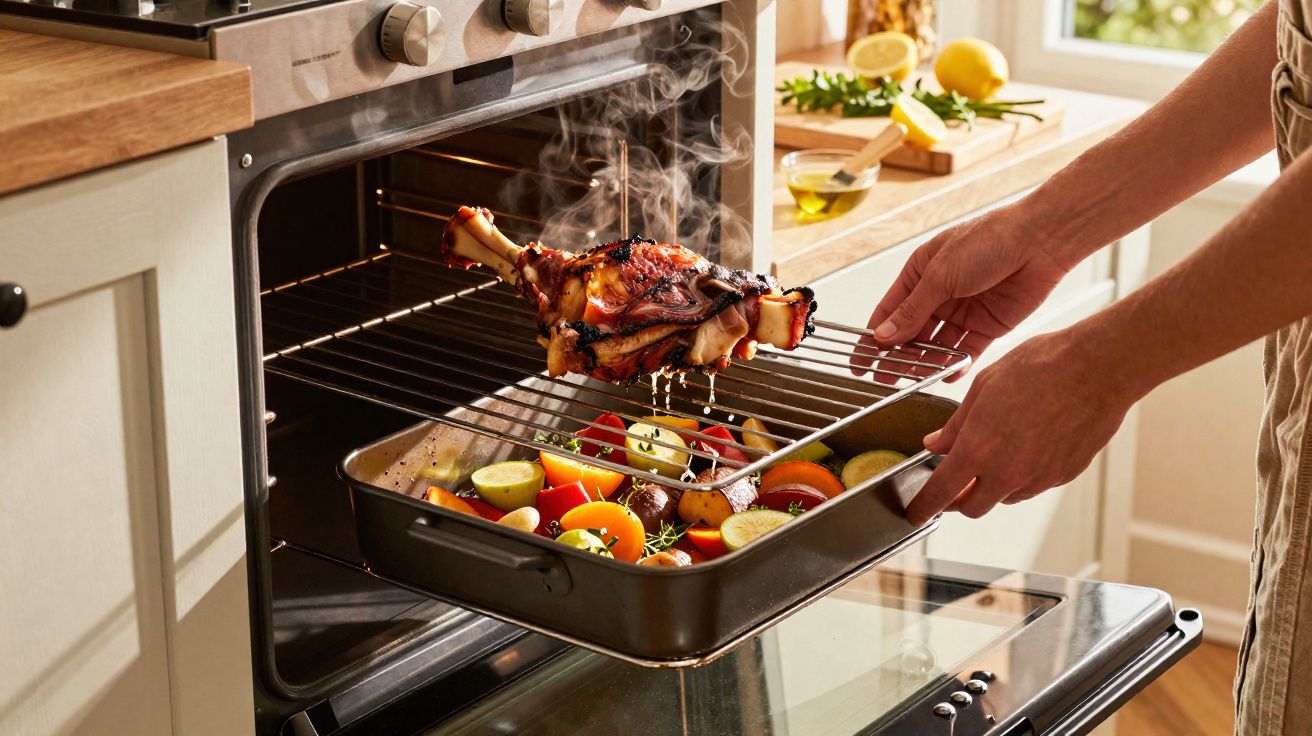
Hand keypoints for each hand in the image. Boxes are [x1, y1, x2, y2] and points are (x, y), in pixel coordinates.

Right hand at [851, 202, 1068, 380]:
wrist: (1041, 240)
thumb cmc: (988, 241)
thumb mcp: (940, 276)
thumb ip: (912, 311)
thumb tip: (882, 337)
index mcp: (921, 272)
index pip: (889, 311)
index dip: (873, 337)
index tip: (860, 362)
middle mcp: (939, 293)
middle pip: (911, 332)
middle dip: (896, 356)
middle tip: (883, 379)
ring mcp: (963, 310)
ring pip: (937, 344)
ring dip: (924, 361)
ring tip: (911, 379)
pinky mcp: (988, 325)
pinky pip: (966, 350)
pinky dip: (955, 364)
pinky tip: (945, 376)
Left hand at [905, 330, 1135, 525]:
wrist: (1098, 368)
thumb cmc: (1042, 367)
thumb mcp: (984, 386)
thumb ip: (955, 424)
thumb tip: (935, 444)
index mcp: (979, 448)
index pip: (941, 492)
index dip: (923, 507)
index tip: (916, 512)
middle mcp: (1008, 472)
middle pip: (972, 508)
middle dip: (958, 499)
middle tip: (954, 482)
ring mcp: (1038, 478)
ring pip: (1004, 498)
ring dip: (993, 486)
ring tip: (998, 451)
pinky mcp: (1063, 476)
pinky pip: (1033, 486)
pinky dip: (1022, 476)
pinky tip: (1027, 446)